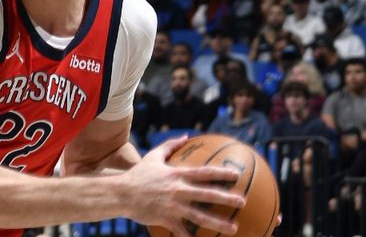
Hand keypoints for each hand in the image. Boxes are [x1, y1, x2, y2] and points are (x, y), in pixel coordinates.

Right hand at [125, 136, 243, 235]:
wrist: (122, 193)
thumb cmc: (139, 174)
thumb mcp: (154, 156)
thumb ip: (170, 146)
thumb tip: (186, 137)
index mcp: (177, 174)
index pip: (205, 173)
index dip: (222, 173)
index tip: (237, 175)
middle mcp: (179, 190)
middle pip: (208, 194)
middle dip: (227, 198)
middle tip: (242, 202)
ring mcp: (174, 206)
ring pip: (200, 216)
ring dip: (218, 223)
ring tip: (233, 228)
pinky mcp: (167, 219)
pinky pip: (183, 231)